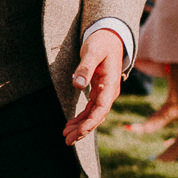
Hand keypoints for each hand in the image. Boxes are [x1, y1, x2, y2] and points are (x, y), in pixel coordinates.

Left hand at [62, 27, 124, 144]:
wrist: (109, 37)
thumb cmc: (101, 42)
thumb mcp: (93, 51)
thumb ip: (86, 67)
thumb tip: (78, 84)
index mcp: (111, 84)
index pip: (101, 108)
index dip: (90, 122)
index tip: (79, 131)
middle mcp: (110, 92)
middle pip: (97, 116)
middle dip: (83, 129)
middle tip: (68, 140)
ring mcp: (105, 93)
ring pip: (94, 115)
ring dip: (81, 126)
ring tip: (66, 136)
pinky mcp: (99, 92)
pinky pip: (91, 109)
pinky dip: (82, 118)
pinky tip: (71, 125)